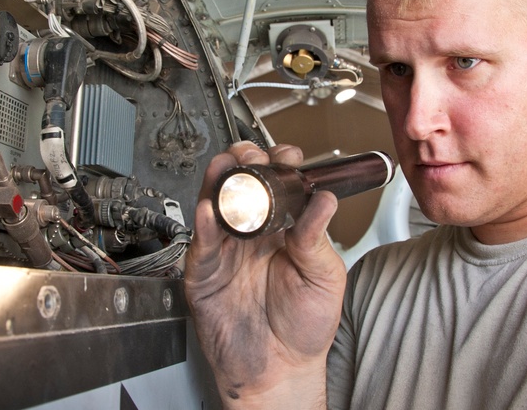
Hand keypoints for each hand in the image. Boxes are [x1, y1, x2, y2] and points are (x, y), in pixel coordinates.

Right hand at [187, 141, 346, 405]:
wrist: (279, 371)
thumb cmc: (304, 327)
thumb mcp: (324, 278)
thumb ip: (317, 238)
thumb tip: (325, 199)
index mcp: (284, 229)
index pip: (278, 185)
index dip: (279, 165)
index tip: (287, 157)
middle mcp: (253, 234)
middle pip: (242, 185)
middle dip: (244, 162)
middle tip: (251, 155)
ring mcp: (226, 251)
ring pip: (216, 204)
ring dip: (219, 181)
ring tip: (226, 167)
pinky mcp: (205, 272)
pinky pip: (201, 243)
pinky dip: (204, 223)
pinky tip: (209, 209)